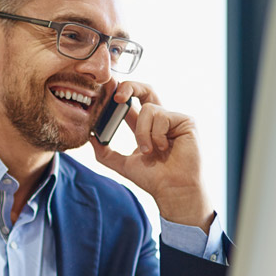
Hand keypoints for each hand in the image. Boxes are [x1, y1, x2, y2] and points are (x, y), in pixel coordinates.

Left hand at [90, 81, 213, 232]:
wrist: (172, 189)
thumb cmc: (153, 178)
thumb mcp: (122, 164)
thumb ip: (105, 152)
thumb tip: (90, 136)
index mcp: (145, 126)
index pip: (130, 103)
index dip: (118, 94)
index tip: (104, 89)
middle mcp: (160, 119)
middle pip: (144, 90)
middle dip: (129, 87)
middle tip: (116, 96)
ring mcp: (173, 118)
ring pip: (147, 109)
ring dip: (142, 133)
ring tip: (149, 151)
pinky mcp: (185, 121)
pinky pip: (161, 116)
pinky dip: (156, 135)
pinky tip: (164, 148)